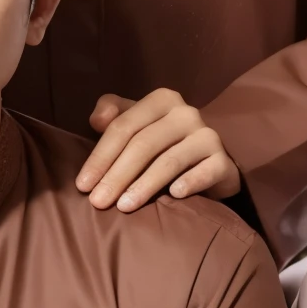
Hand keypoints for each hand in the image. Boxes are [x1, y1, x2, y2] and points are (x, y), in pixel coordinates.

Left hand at [76, 89, 240, 210]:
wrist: (207, 164)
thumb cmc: (161, 144)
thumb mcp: (135, 124)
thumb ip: (113, 115)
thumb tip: (97, 120)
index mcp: (161, 100)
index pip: (123, 127)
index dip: (100, 156)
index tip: (82, 185)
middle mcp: (186, 113)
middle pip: (143, 144)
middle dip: (117, 175)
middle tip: (98, 202)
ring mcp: (208, 136)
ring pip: (169, 160)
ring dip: (144, 185)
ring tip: (124, 207)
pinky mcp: (224, 160)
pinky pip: (205, 172)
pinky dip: (189, 182)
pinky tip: (173, 195)